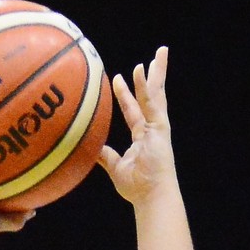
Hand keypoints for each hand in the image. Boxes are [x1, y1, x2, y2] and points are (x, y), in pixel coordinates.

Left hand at [97, 46, 176, 206]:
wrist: (151, 196)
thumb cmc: (137, 188)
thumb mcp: (115, 167)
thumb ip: (104, 155)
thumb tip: (88, 149)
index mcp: (142, 137)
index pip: (133, 111)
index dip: (126, 95)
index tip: (119, 80)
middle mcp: (152, 129)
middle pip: (150, 97)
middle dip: (151, 78)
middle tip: (152, 60)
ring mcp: (158, 127)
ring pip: (156, 94)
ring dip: (156, 73)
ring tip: (159, 53)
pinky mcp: (161, 128)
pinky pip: (152, 102)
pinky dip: (147, 86)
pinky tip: (143, 70)